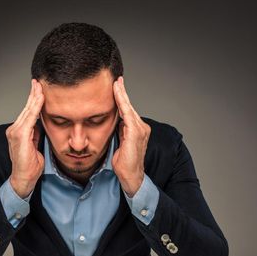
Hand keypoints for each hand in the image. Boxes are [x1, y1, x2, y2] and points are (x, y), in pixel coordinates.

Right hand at [5, 79, 44, 197]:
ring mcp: (15, 132)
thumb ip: (36, 134)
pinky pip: (30, 118)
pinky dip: (35, 107)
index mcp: (18, 131)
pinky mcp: (19, 135)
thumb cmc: (30, 166)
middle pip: (26, 108)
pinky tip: (40, 99)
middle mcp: (14, 129)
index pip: (27, 112)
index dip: (33, 100)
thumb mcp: (35, 145)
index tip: (39, 89)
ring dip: (35, 97)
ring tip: (40, 86)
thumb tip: (41, 124)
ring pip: (28, 111)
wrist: (23, 179)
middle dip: (33, 94)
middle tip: (38, 81)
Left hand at [112, 76, 150, 196]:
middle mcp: (141, 127)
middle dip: (122, 92)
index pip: (128, 110)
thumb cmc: (124, 163)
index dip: (122, 98)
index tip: (117, 86)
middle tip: (116, 79)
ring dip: (121, 95)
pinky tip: (117, 95)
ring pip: (128, 108)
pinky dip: (122, 103)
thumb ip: (120, 132)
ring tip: (116, 83)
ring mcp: (140, 129)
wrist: (131, 176)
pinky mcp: (136, 132)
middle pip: (129, 106)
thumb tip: (115, 122)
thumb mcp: (120, 143)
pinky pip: (127, 114)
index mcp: (137, 129)